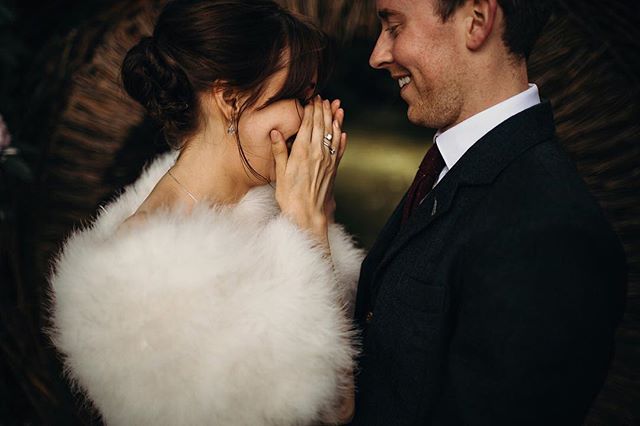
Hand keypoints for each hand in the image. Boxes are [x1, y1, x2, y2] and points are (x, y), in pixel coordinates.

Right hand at [271, 95, 346, 245]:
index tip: (311, 99)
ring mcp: (327, 160)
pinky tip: (342, 131)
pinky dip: (341, 137)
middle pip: (321, 125)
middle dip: (322, 110)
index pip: (308, 124)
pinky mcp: (333, 169)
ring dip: (334, 119)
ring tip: (335, 106)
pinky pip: (339, 149)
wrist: (307, 214)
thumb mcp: (280, 173)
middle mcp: (317, 153)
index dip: (310, 110)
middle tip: (323, 98)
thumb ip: (279, 151)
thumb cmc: (290, 196)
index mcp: (302, 151)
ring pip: (332, 134)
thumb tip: (275, 132)